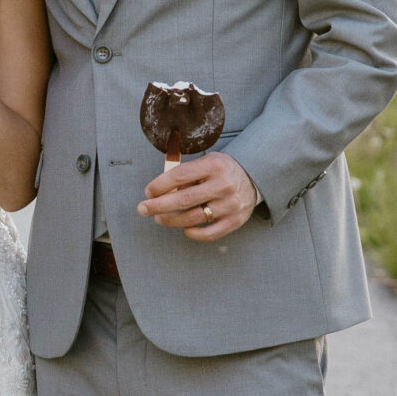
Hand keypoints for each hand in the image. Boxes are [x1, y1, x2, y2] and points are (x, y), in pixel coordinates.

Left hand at [138, 151, 259, 242]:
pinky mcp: (235, 221)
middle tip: (143, 209)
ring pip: (193, 218)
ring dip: (171, 220)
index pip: (179, 176)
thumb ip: (186, 174)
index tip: (148, 192)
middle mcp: (223, 185)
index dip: (159, 185)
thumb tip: (160, 191)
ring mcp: (230, 205)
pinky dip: (193, 233)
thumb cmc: (222, 170)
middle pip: (183, 199)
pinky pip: (209, 233)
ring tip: (160, 218)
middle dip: (158, 206)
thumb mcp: (206, 162)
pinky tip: (184, 228)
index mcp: (214, 166)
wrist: (253, 177)